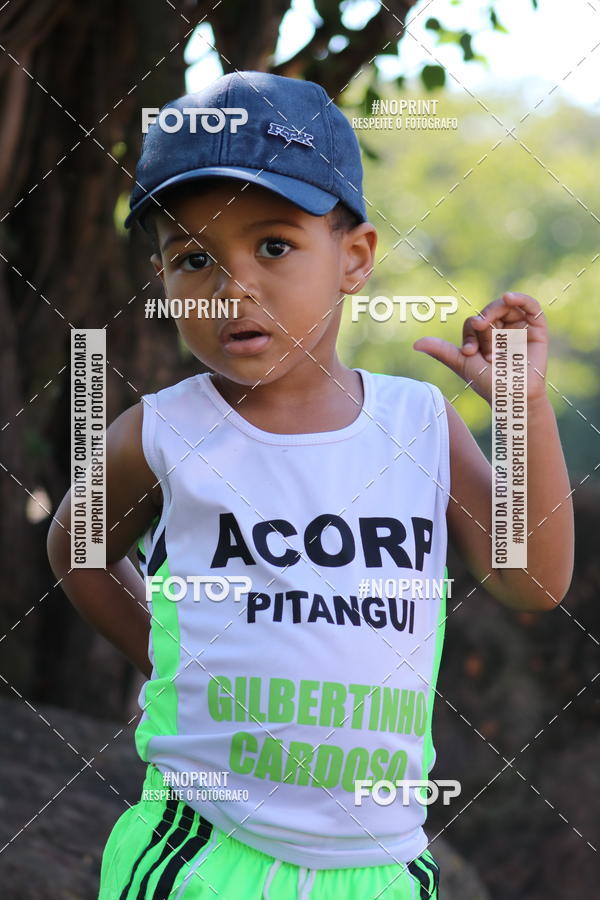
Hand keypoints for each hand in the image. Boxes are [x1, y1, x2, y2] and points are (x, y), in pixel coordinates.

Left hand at [413, 292, 547, 403]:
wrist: (512, 396)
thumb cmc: (487, 383)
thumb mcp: (462, 363)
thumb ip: (441, 351)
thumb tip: (415, 344)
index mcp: (484, 339)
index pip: (474, 322)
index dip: (470, 330)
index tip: (470, 352)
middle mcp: (502, 332)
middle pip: (490, 311)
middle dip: (483, 319)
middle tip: (481, 332)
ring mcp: (519, 330)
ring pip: (507, 307)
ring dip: (497, 309)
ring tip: (491, 322)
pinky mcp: (537, 330)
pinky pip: (531, 307)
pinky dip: (521, 299)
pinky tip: (509, 297)